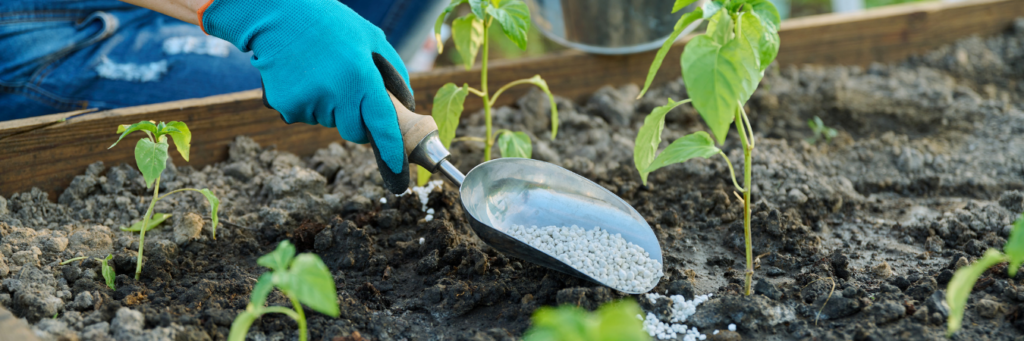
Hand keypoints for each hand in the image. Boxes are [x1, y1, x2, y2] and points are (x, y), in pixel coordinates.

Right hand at [200, 0, 414, 192]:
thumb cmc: (332, 25)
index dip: (391, 149)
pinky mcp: (287, 106)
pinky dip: (307, 103)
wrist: (279, 16)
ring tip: (321, 72)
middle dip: (356, 120)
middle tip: (347, 89)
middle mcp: (336, 94)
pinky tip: (302, 77)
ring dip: (330, 107)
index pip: (381, 124)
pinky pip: (306, 116)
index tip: (399, 169)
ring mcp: (309, 103)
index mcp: (361, 76)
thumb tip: (405, 106)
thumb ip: (394, 74)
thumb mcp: (372, 39)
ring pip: (328, 122)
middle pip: (354, 132)